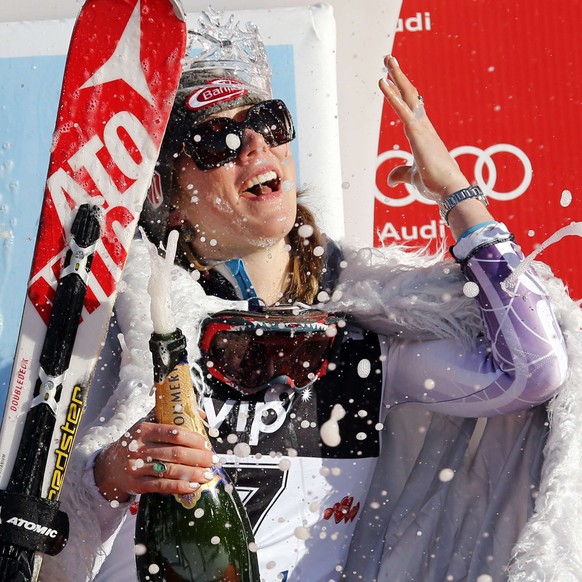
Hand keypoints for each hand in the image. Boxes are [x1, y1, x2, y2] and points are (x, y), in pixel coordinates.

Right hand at [94, 417, 216, 502]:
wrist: (109, 466)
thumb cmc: (136, 443)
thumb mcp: (148, 424)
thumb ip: (172, 416)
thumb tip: (201, 415)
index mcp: (144, 430)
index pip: (174, 433)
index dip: (193, 439)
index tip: (206, 444)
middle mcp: (139, 448)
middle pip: (175, 453)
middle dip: (198, 457)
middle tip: (212, 460)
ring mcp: (137, 467)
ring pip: (170, 470)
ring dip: (193, 473)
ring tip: (207, 474)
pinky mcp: (137, 484)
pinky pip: (161, 486)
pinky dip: (179, 487)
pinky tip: (193, 486)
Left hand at [379, 55, 494, 237]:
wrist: (450, 191)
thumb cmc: (436, 184)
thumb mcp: (413, 177)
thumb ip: (401, 174)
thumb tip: (389, 180)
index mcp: (423, 134)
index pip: (411, 109)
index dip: (402, 93)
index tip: (394, 79)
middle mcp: (423, 126)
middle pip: (410, 95)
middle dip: (399, 77)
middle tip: (389, 60)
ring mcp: (421, 128)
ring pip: (406, 96)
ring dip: (396, 76)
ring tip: (387, 59)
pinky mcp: (417, 133)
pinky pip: (401, 109)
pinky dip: (391, 95)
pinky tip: (382, 81)